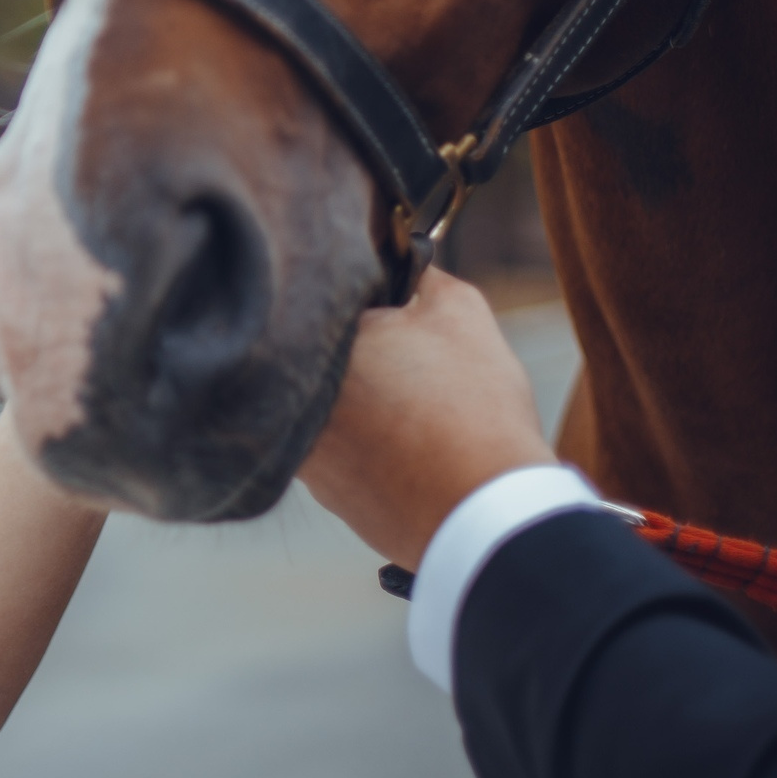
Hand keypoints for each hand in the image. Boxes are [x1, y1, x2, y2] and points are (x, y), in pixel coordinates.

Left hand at [296, 269, 553, 569]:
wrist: (486, 514)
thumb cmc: (473, 406)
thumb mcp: (460, 313)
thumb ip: (421, 276)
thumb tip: (405, 264)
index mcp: (311, 343)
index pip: (321, 299)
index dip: (365, 298)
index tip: (395, 309)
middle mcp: (290, 400)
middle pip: (323, 358)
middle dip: (364, 353)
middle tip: (412, 359)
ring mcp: (303, 453)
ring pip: (333, 408)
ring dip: (367, 403)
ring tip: (421, 409)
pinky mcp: (327, 495)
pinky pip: (345, 454)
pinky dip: (374, 447)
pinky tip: (415, 448)